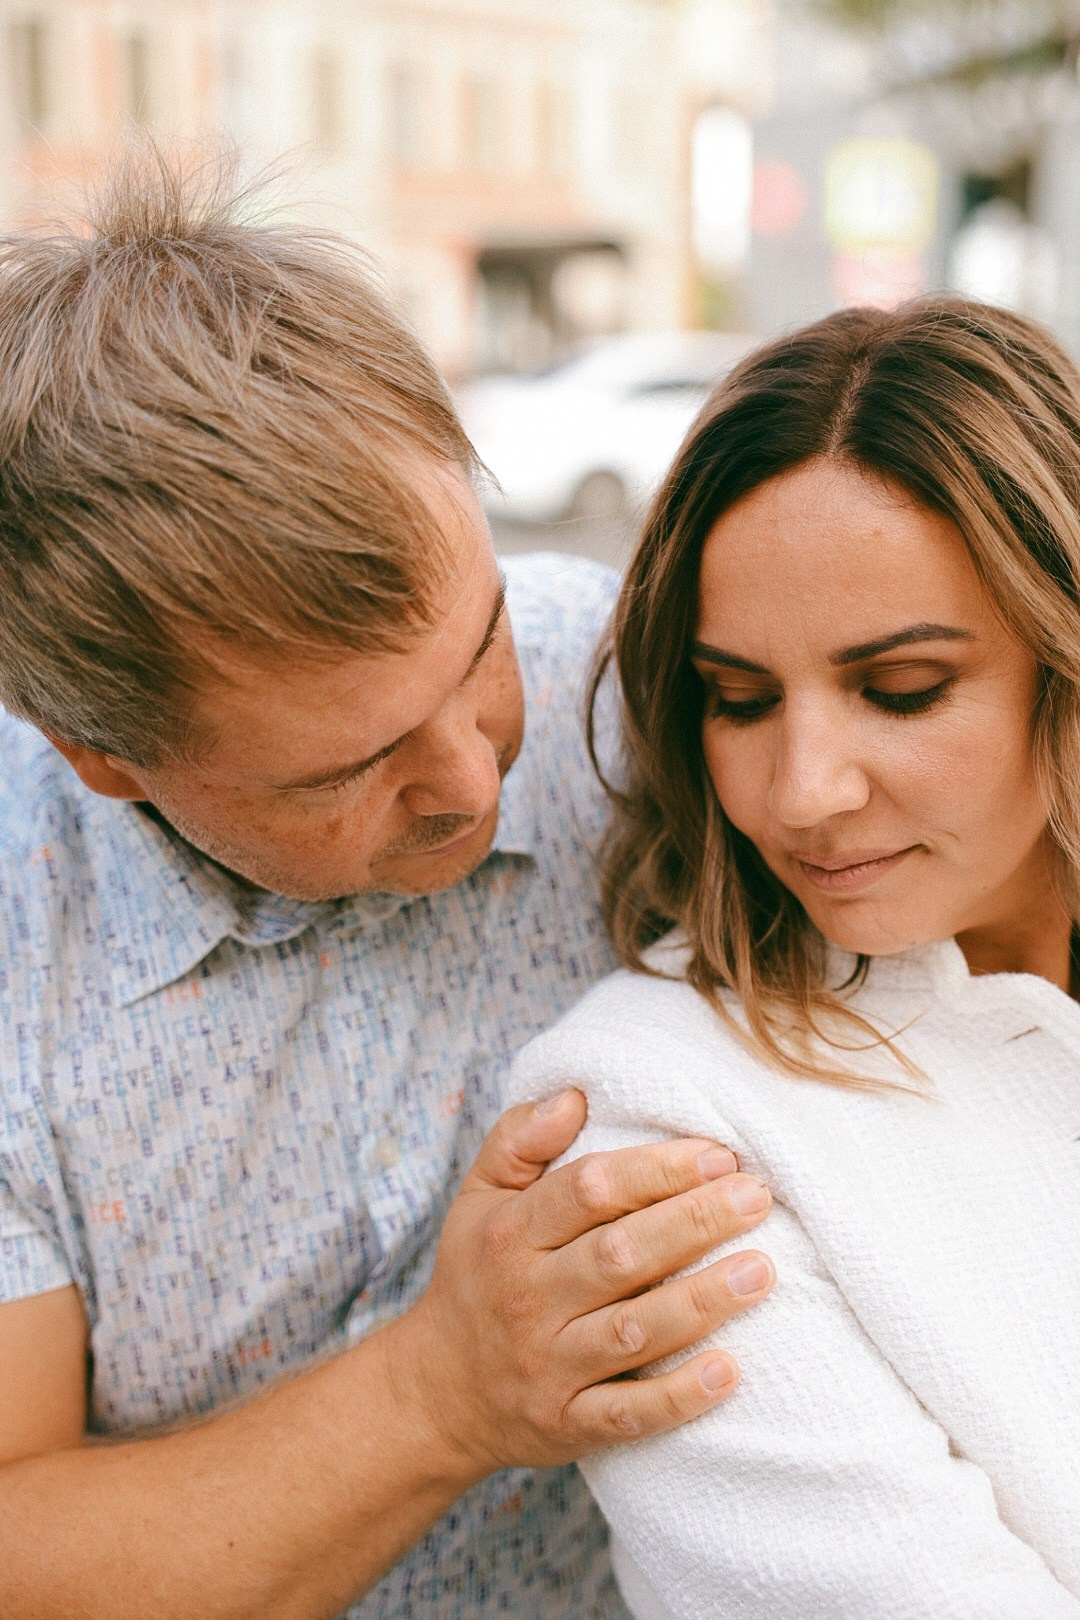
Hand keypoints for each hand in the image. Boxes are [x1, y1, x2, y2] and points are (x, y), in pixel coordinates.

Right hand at [389, 1089, 773, 1480]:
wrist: (438, 1391)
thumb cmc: (477, 1274)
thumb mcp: (478, 1197)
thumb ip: (519, 1138)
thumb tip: (574, 1093)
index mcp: (511, 1234)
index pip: (587, 1191)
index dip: (656, 1170)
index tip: (718, 1155)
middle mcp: (529, 1297)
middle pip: (620, 1255)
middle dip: (694, 1223)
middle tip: (756, 1199)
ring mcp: (548, 1364)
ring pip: (633, 1332)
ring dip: (700, 1301)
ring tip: (761, 1272)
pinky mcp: (568, 1424)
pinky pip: (628, 1415)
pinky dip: (679, 1397)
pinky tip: (730, 1371)